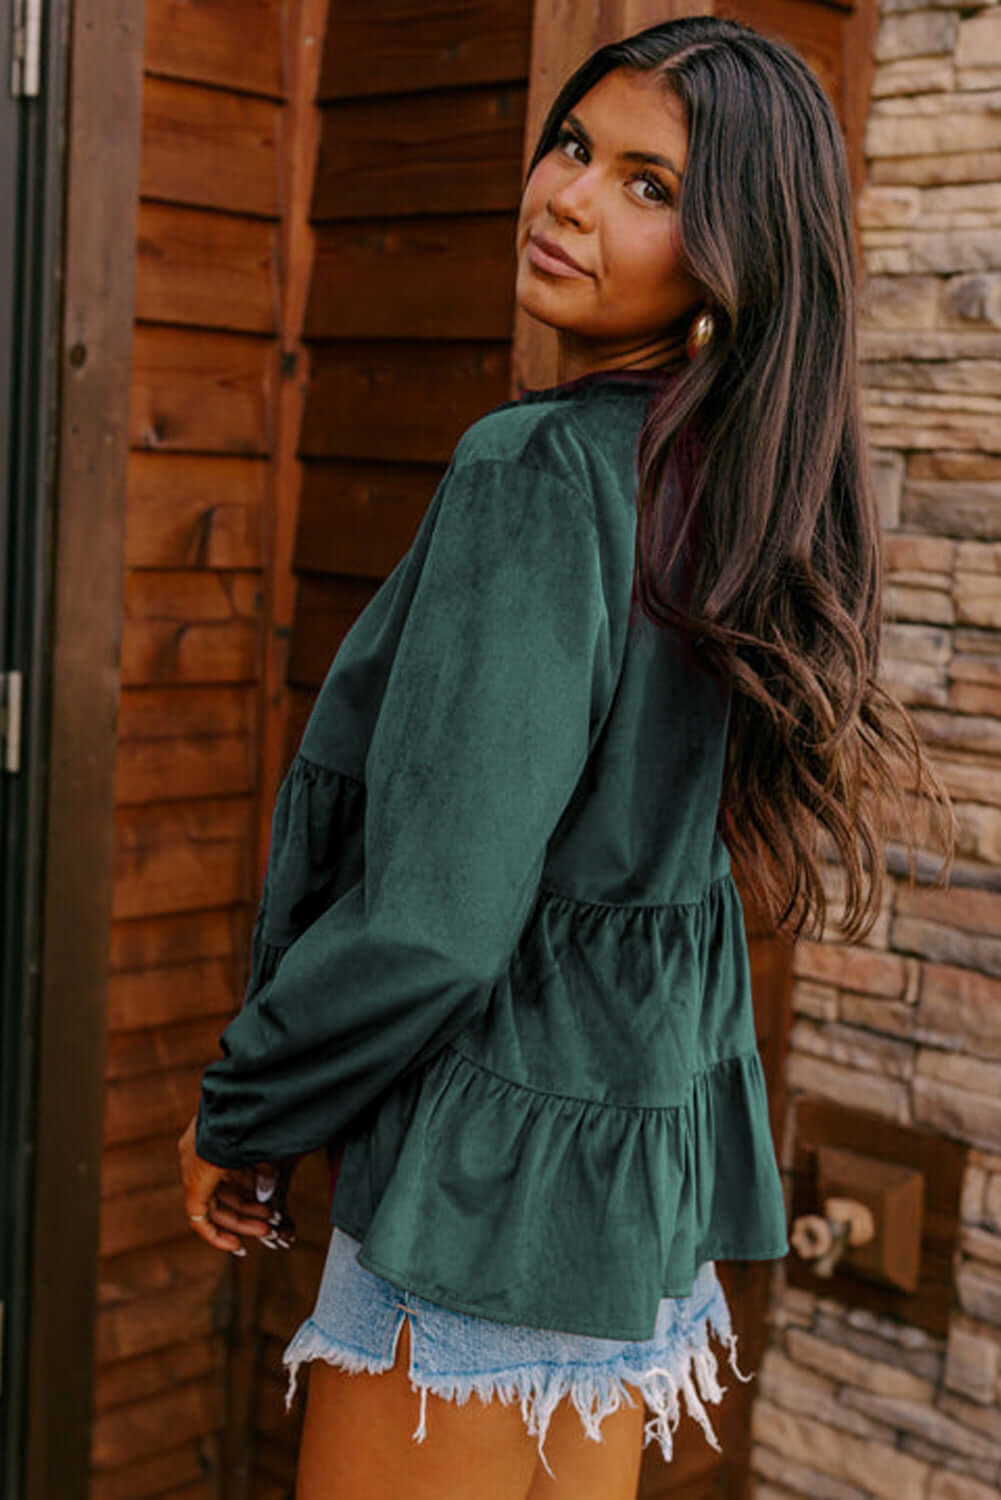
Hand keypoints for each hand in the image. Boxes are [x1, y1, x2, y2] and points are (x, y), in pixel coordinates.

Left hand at [177, 1114, 297, 1254]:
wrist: (239, 1112)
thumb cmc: (254, 1119)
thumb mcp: (261, 1145)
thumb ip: (263, 1168)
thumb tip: (267, 1188)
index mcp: (213, 1139)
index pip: (228, 1172)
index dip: (247, 1191)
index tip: (265, 1203)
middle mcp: (198, 1155)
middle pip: (224, 1191)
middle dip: (250, 1208)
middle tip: (270, 1219)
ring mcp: (193, 1170)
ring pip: (217, 1206)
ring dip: (242, 1220)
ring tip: (266, 1227)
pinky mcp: (192, 1186)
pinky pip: (200, 1219)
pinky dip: (216, 1235)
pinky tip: (236, 1245)